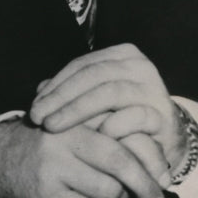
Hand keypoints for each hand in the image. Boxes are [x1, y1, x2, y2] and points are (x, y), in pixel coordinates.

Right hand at [0, 116, 164, 197]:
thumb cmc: (54, 147)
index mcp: (73, 118)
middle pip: (119, 163)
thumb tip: (162, 171)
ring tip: (110, 196)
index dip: (149, 159)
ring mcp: (51, 168)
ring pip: (109, 191)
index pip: (123, 136)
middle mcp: (61, 139)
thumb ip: (113, 136)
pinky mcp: (46, 196)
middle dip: (145, 185)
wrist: (2, 160)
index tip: (163, 176)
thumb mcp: (78, 129)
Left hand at [29, 44, 186, 172]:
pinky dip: (112, 125)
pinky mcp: (164, 114)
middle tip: (38, 117)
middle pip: (91, 75)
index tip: (33, 106)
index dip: (54, 85)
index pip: (81, 65)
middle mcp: (139, 65)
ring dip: (76, 110)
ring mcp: (154, 87)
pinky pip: (134, 116)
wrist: (162, 142)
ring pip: (108, 92)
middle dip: (60, 97)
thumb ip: (70, 92)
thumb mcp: (93, 101)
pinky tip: (92, 137)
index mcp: (121, 55)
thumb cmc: (120, 117)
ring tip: (53, 126)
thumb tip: (38, 90)